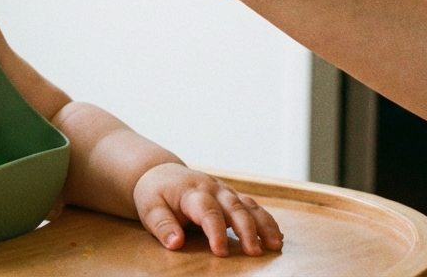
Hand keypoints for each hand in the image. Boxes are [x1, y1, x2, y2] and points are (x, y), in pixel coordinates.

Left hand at [134, 163, 282, 256]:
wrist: (162, 173)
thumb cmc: (155, 193)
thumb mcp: (150, 208)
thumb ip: (162, 225)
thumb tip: (175, 243)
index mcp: (192, 192)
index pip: (207, 211)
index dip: (216, 231)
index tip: (220, 253)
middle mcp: (213, 189)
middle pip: (234, 207)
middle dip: (247, 230)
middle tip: (254, 252)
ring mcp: (225, 192)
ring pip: (249, 206)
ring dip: (264, 224)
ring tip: (275, 245)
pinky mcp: (232, 197)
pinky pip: (252, 207)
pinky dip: (266, 221)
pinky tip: (276, 237)